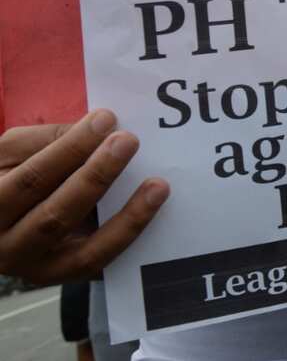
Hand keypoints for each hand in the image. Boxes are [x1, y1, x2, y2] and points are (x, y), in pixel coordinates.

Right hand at [0, 110, 168, 283]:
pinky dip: (130, 242)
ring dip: (127, 218)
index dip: (69, 150)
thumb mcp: (11, 152)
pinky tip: (154, 217)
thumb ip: (46, 139)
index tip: (106, 120)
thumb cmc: (9, 176)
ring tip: (158, 185)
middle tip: (129, 142)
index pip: (30, 180)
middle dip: (97, 177)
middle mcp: (8, 248)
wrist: (0, 222)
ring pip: (85, 253)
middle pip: (56, 217)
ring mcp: (39, 270)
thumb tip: (97, 129)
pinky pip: (104, 266)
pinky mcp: (69, 278)